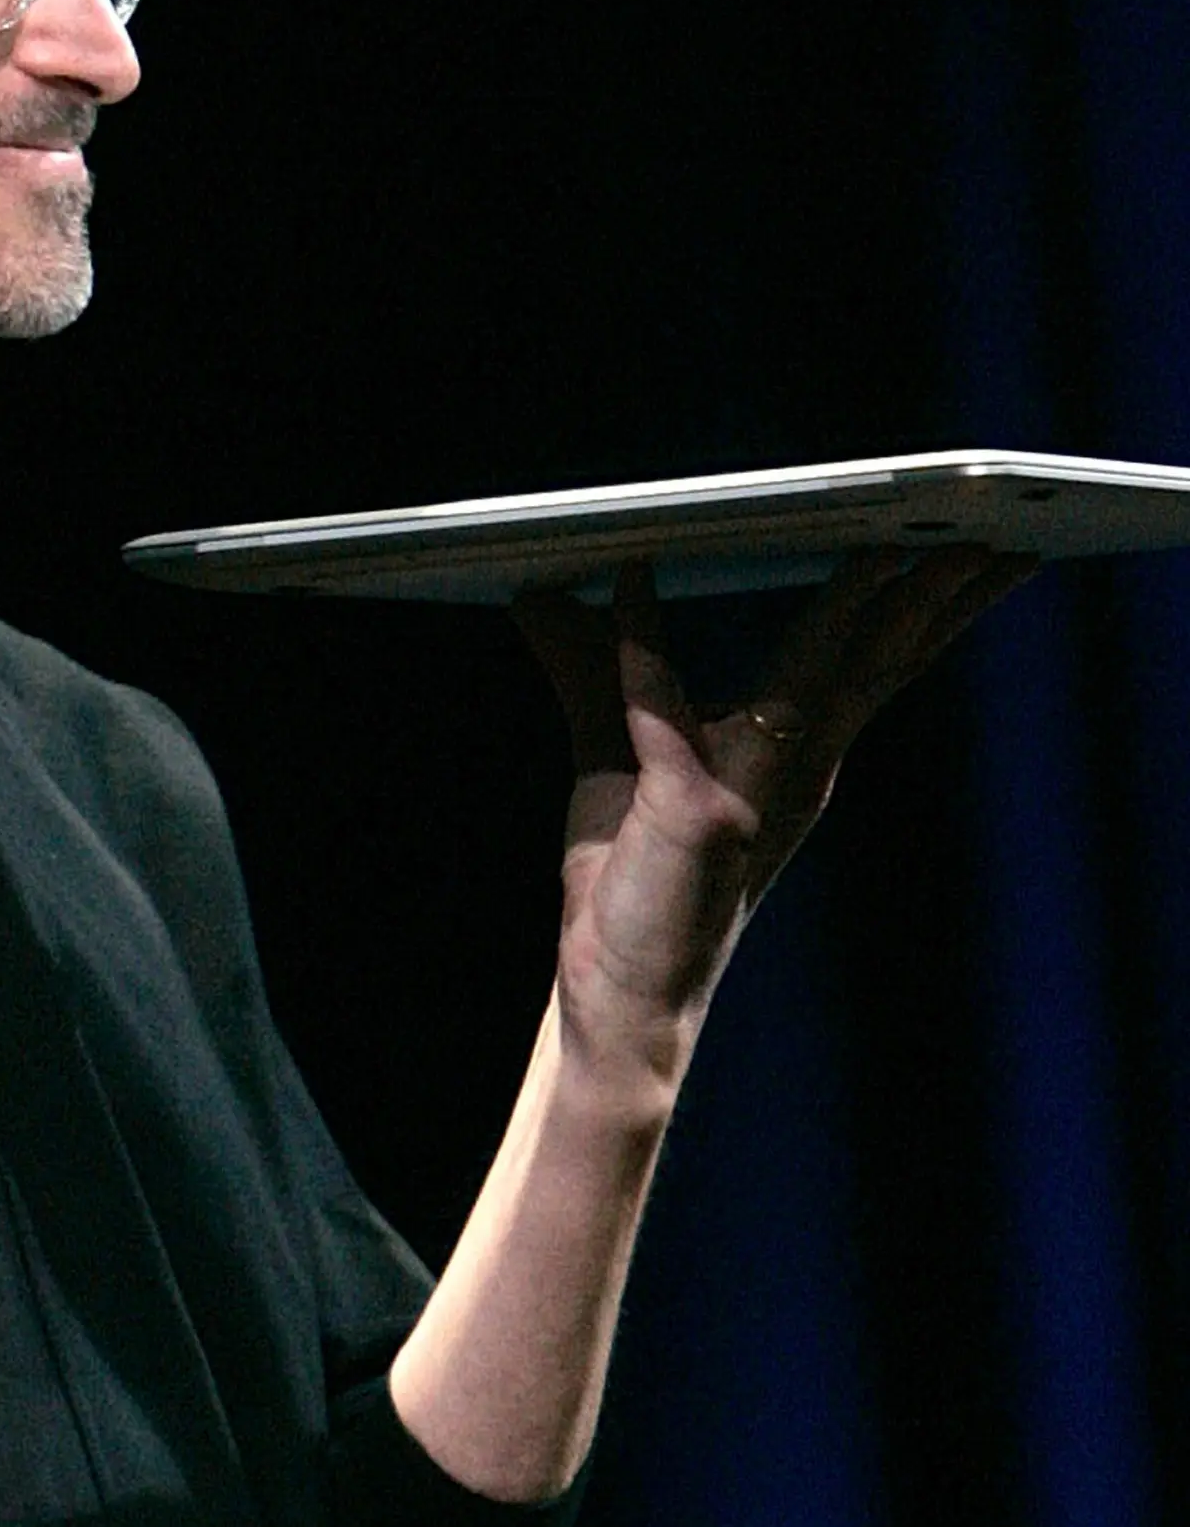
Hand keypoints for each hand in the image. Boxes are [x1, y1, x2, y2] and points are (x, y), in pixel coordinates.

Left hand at [512, 549, 1033, 1079]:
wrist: (622, 996)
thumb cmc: (632, 883)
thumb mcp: (617, 753)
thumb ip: (595, 668)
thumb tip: (543, 591)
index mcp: (796, 757)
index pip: (873, 663)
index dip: (921, 605)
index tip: (962, 549)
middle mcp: (793, 771)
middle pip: (877, 663)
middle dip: (933, 594)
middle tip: (982, 531)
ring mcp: (750, 790)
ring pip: (820, 675)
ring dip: (858, 606)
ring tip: (894, 551)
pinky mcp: (694, 810)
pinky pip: (660, 702)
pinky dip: (644, 636)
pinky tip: (636, 577)